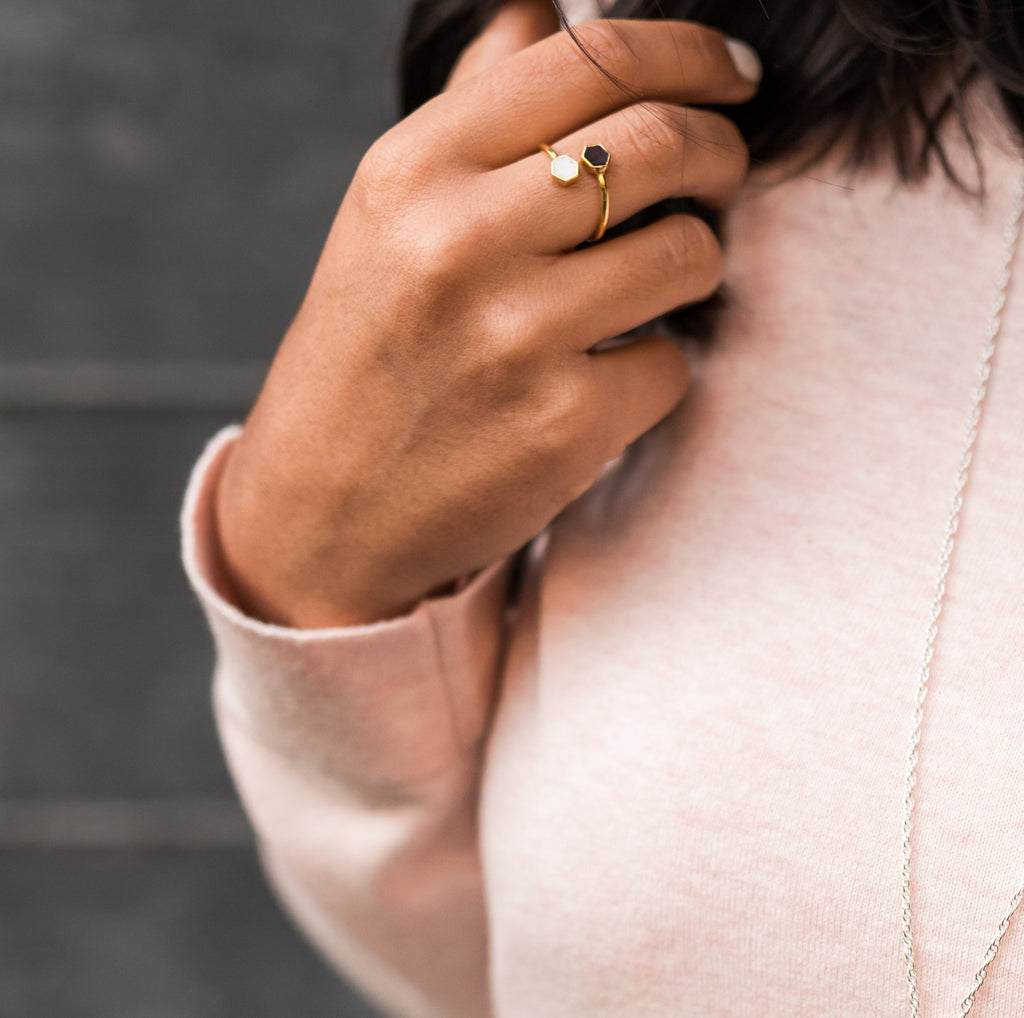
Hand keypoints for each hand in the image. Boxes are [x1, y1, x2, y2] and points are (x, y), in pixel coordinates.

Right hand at [214, 1, 759, 626]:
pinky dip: (656, 367)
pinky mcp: (564, 424)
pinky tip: (605, 377)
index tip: (731, 74)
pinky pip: (672, 364)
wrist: (326, 508)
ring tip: (651, 283)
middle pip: (662, 142)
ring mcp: (516, 337)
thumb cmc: (365, 355)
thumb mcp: (385, 217)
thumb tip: (542, 12)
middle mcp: (461, 241)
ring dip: (695, 262)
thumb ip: (469, 108)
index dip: (688, 51)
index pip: (593, 60)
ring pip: (690, 252)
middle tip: (722, 172)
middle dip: (722, 150)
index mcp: (414, 170)